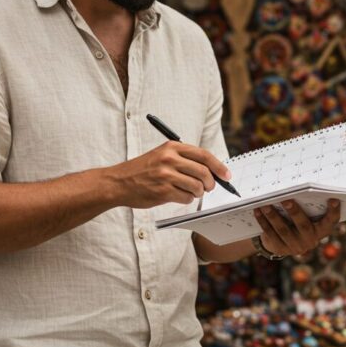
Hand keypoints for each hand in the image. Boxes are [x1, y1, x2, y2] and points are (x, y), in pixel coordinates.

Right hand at [109, 141, 230, 208]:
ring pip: (197, 187)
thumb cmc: (143, 170)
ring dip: (197, 193)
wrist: (119, 182)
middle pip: (203, 172)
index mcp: (172, 147)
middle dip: (210, 183)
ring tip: (189, 192)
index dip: (219, 166)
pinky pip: (186, 198)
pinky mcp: (163, 191)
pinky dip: (187, 199)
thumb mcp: (162, 155)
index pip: (203, 155)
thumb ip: (184, 159)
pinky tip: (178, 196)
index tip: (226, 175)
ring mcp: (166, 175)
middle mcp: (169, 159)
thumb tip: (211, 170)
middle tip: (208, 188)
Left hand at [253, 199, 340, 256]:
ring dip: (273, 216)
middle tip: (286, 200)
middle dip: (295, 212)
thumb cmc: (297, 220)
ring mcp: (295, 247)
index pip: (330, 222)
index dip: (333, 212)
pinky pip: (271, 234)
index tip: (333, 199)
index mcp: (321, 230)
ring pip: (283, 230)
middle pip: (303, 226)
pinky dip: (263, 222)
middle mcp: (311, 240)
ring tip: (265, 205)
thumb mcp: (305, 216)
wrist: (282, 241)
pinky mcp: (280, 249)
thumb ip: (306, 207)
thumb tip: (296, 187)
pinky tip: (258, 211)